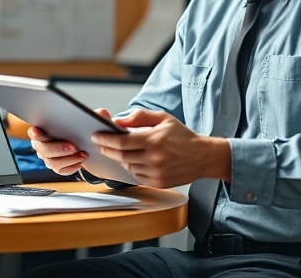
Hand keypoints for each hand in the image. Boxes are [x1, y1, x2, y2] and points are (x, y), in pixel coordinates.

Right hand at [26, 108, 111, 175]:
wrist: (84, 142)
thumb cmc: (80, 128)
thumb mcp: (88, 119)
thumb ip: (94, 115)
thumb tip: (101, 112)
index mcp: (42, 130)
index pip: (34, 132)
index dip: (35, 133)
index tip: (38, 131)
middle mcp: (42, 145)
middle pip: (43, 150)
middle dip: (58, 148)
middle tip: (73, 146)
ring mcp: (48, 157)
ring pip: (52, 162)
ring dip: (68, 159)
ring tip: (82, 154)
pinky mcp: (56, 167)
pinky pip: (61, 170)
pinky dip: (71, 167)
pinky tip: (80, 162)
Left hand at [92, 110, 230, 187]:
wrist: (203, 157)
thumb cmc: (182, 136)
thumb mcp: (163, 118)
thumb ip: (140, 117)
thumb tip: (118, 121)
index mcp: (154, 140)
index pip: (121, 142)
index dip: (105, 139)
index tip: (96, 136)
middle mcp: (154, 158)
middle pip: (121, 156)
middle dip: (107, 149)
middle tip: (101, 144)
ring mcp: (156, 172)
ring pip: (128, 166)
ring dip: (119, 159)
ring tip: (119, 151)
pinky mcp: (159, 183)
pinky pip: (137, 176)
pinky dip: (131, 168)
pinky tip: (134, 160)